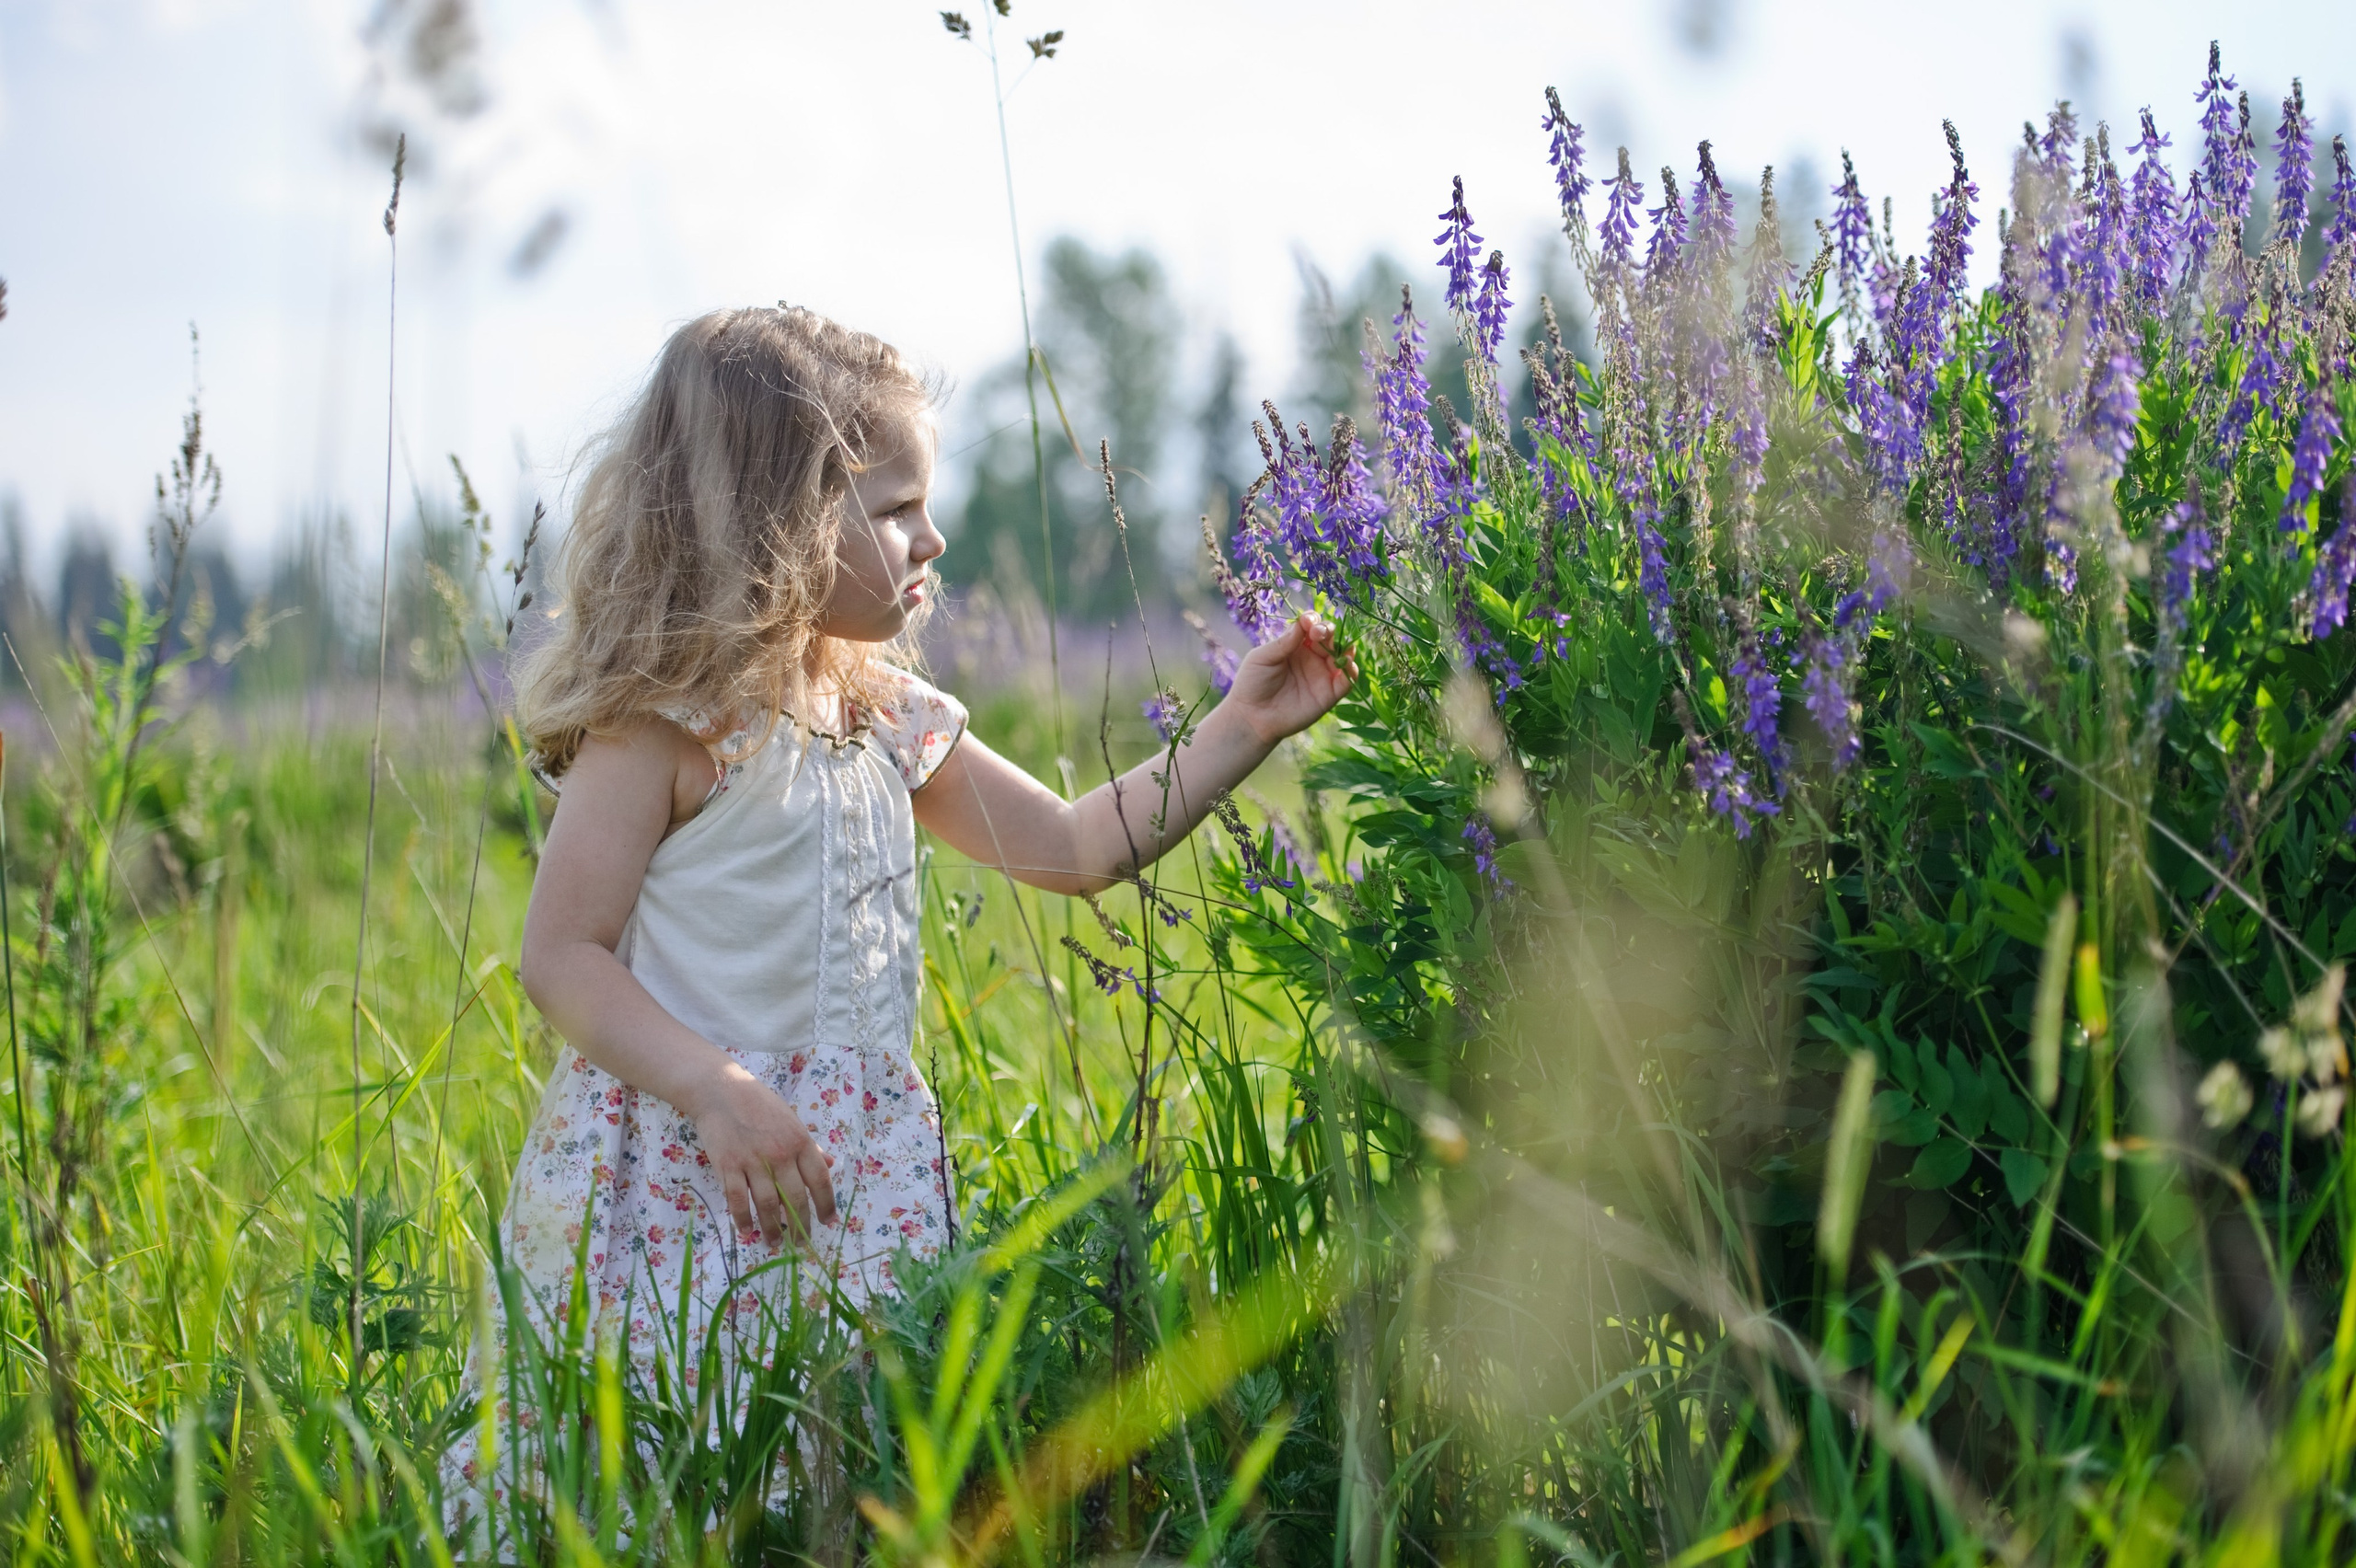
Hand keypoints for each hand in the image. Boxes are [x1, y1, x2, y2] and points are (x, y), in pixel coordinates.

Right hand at [680, 1062, 837, 1249]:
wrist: (721, 1090)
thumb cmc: (760, 1104)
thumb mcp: (792, 1120)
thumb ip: (809, 1145)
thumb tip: (830, 1163)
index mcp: (800, 1141)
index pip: (820, 1179)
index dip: (827, 1204)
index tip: (829, 1221)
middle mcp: (780, 1154)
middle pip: (795, 1198)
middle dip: (801, 1225)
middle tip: (801, 1243)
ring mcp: (753, 1161)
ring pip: (767, 1204)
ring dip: (772, 1228)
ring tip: (774, 1243)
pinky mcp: (728, 1165)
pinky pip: (737, 1199)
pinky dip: (742, 1218)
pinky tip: (746, 1231)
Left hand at [1224, 614, 1356, 747]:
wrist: (1252, 717)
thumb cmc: (1252, 683)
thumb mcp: (1263, 657)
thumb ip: (1284, 642)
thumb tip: (1304, 623)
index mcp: (1295, 644)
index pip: (1311, 625)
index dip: (1312, 620)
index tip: (1308, 622)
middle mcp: (1311, 656)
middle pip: (1329, 636)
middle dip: (1328, 630)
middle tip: (1319, 634)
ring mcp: (1321, 674)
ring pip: (1342, 655)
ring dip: (1344, 647)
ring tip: (1337, 648)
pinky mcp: (1329, 694)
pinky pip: (1347, 680)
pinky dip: (1351, 671)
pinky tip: (1346, 664)